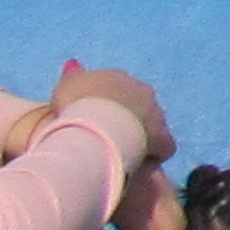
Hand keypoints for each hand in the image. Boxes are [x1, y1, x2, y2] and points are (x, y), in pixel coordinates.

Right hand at [51, 65, 173, 164]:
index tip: (95, 119)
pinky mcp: (162, 136)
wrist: (96, 126)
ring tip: (123, 154)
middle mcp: (142, 90)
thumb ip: (73, 76)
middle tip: (109, 138)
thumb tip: (74, 64)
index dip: (107, 105)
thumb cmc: (76, 106)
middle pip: (138, 105)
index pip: (118, 89)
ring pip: (153, 124)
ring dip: (141, 136)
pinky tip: (140, 165)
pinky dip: (154, 154)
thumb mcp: (66, 86)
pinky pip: (163, 146)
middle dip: (128, 119)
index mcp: (118, 77)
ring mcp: (156, 113)